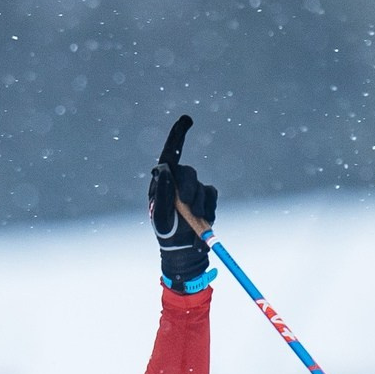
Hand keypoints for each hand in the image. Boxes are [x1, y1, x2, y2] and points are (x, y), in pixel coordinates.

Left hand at [147, 115, 216, 291]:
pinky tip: (203, 226)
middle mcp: (177, 183)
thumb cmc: (167, 234)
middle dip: (189, 189)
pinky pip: (212, 197)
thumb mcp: (162, 216)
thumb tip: (163, 168)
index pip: (169, 155)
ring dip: (199, 208)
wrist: (183, 254)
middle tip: (188, 206)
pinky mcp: (206, 199)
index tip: (187, 119)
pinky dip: (210, 213)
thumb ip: (163, 192)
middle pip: (188, 173)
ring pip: (202, 188)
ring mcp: (193, 191)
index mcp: (161, 183)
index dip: (178, 136)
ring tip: (193, 226)